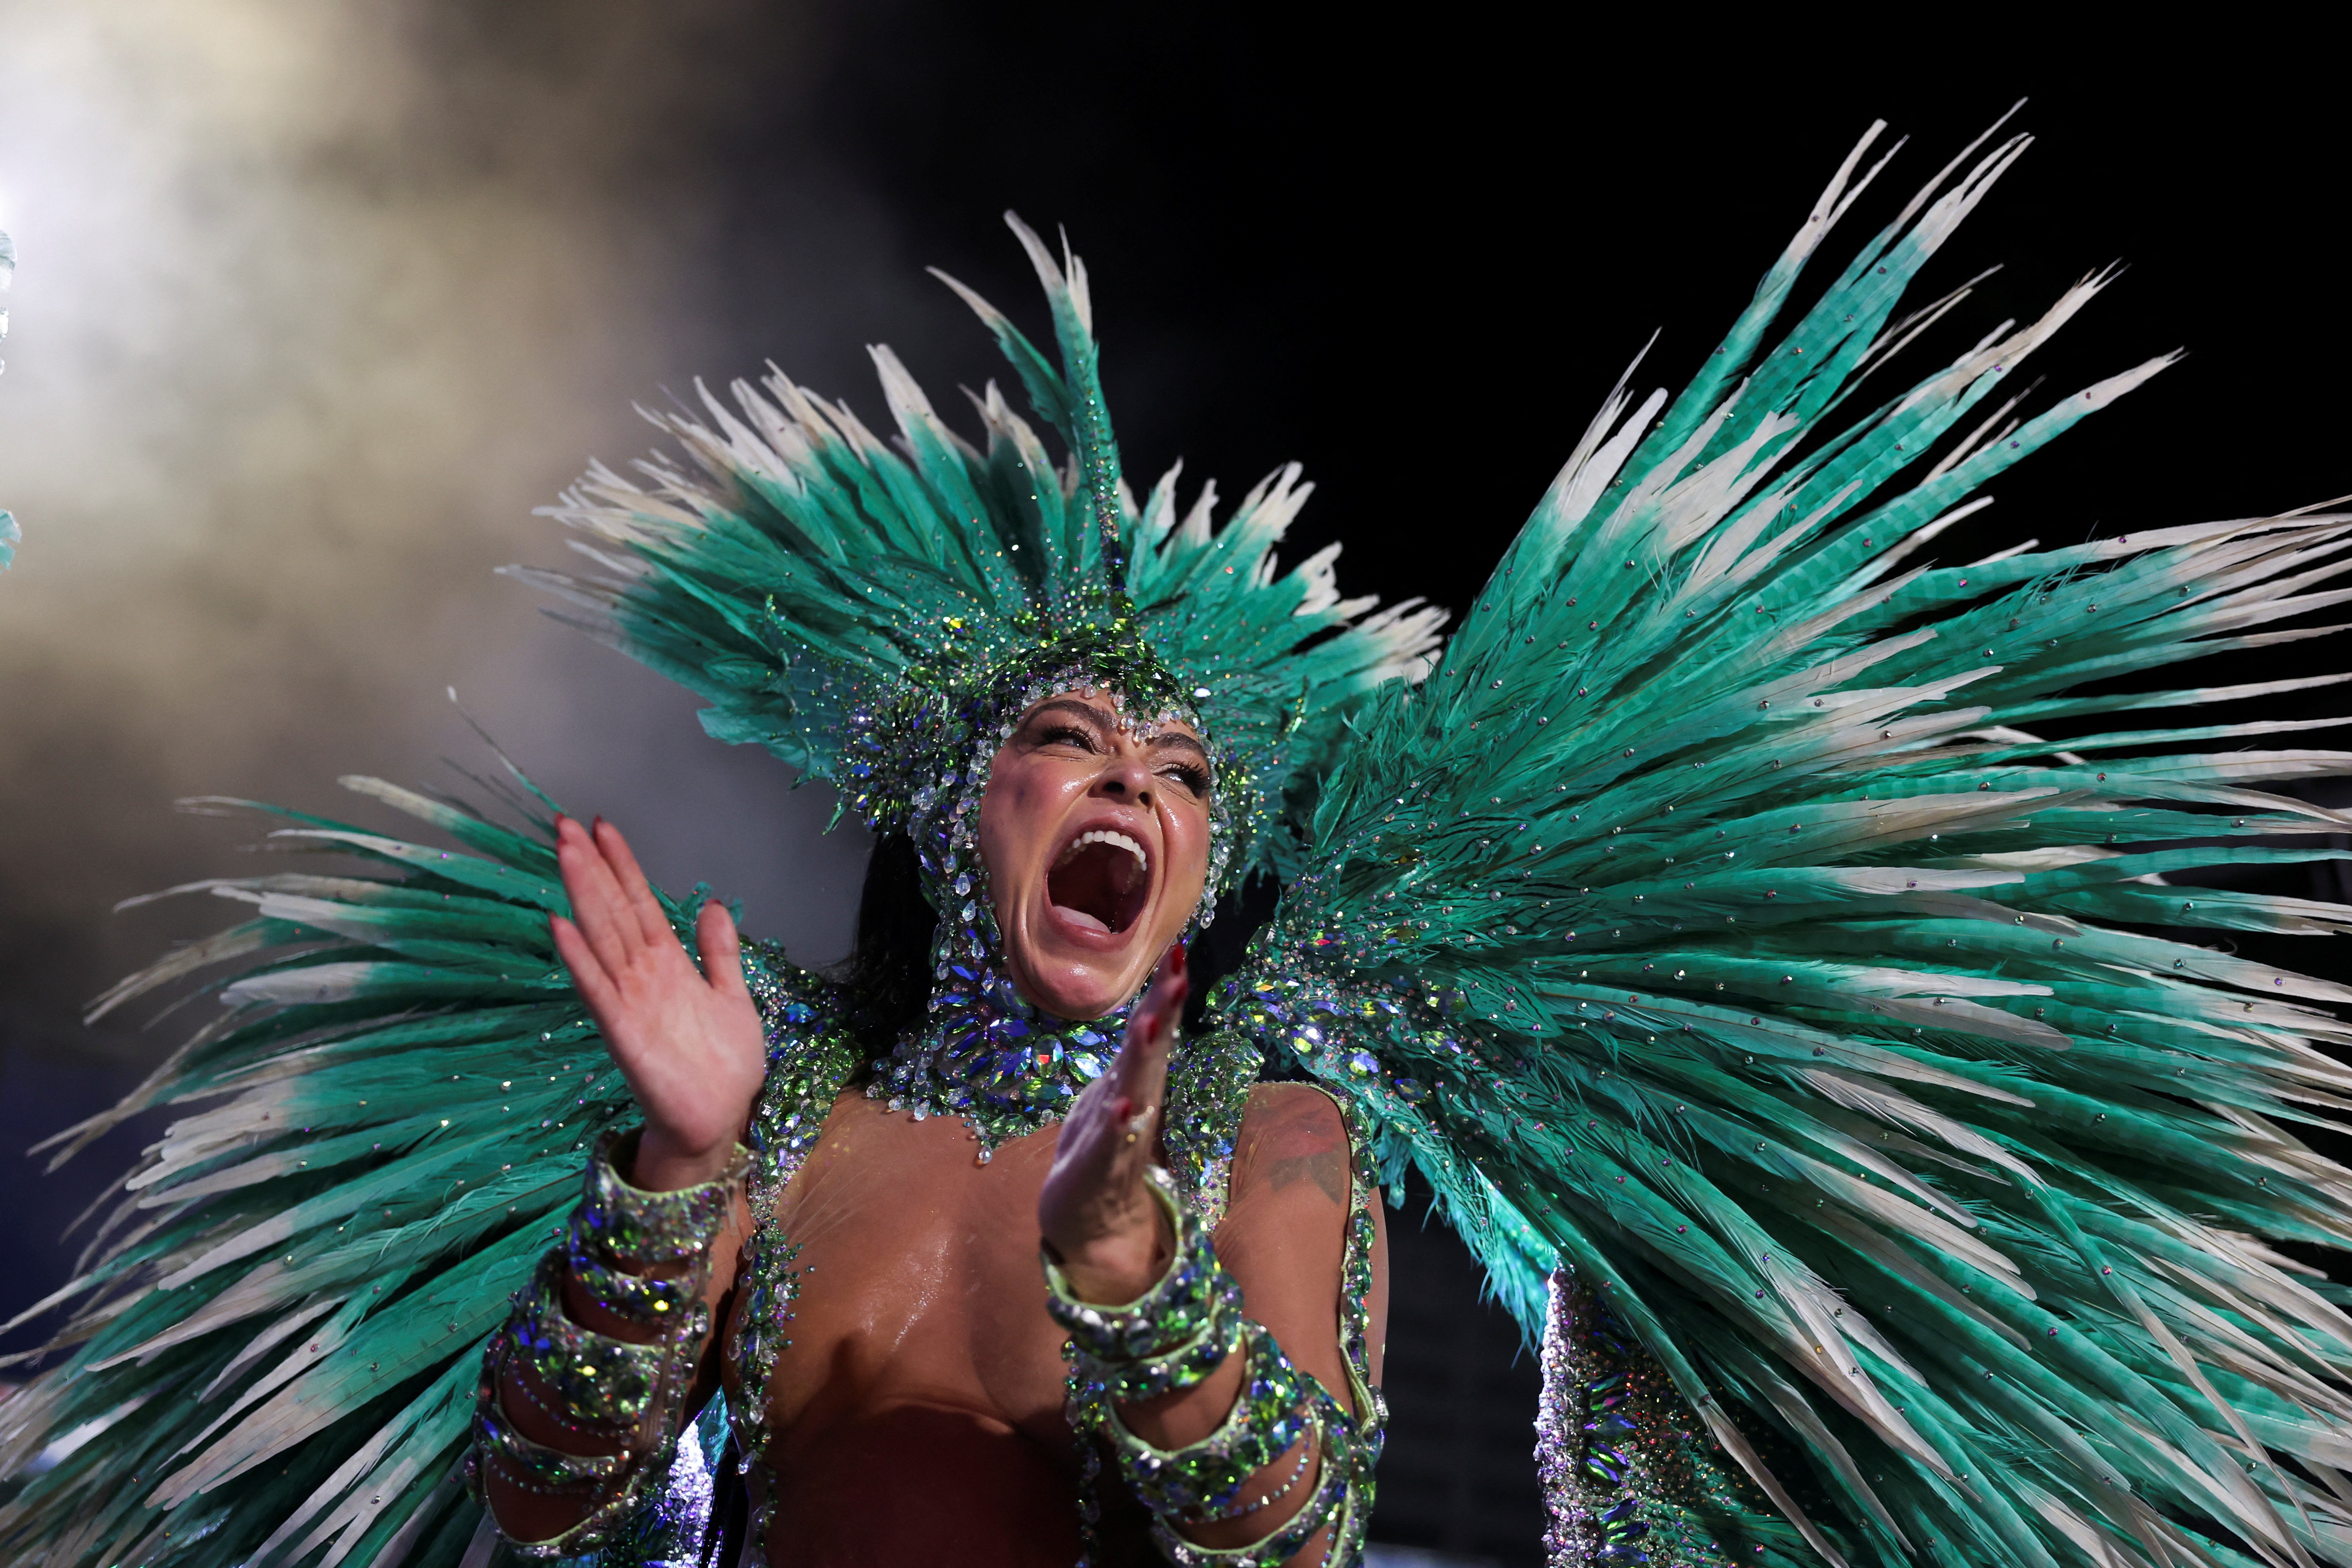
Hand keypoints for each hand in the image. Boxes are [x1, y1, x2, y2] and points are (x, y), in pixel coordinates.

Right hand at [549, 816, 766, 1190]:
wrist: (720, 1121)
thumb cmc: (724, 1066)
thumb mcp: (733, 996)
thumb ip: (719, 953)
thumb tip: (712, 905)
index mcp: (669, 965)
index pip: (640, 903)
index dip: (622, 865)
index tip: (603, 827)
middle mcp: (643, 976)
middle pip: (612, 911)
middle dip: (591, 868)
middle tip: (565, 824)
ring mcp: (629, 1002)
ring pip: (601, 938)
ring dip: (582, 896)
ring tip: (564, 854)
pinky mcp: (623, 1032)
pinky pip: (597, 989)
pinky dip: (578, 959)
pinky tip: (559, 927)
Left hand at [1038, 945, 1187, 1303]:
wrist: (1088, 1224)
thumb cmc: (1099, 1152)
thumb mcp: (1112, 1096)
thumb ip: (1133, 1062)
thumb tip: (1150, 1018)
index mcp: (1134, 1082)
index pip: (1150, 1029)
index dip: (1163, 992)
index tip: (1177, 951)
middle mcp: (1135, 1103)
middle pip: (1151, 1050)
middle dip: (1164, 1010)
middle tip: (1179, 972)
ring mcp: (1122, 1135)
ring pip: (1136, 1089)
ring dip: (1144, 1058)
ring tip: (1153, 1022)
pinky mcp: (1102, 1169)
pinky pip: (1112, 1143)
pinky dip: (1118, 1124)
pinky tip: (1125, 1105)